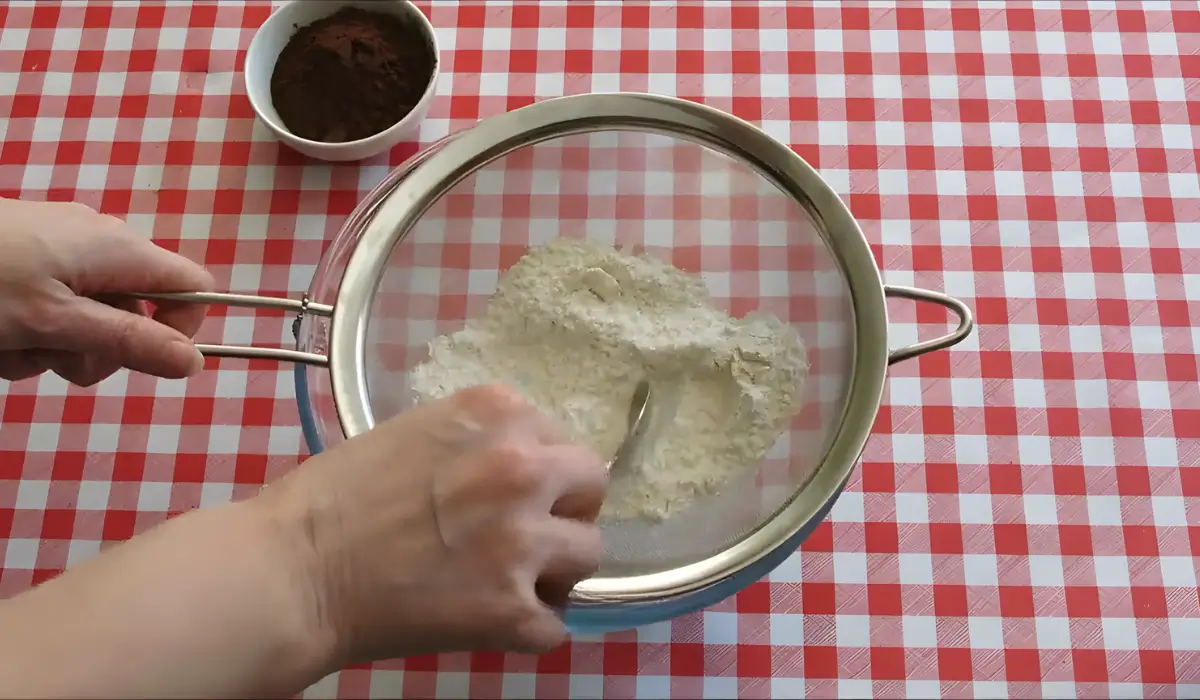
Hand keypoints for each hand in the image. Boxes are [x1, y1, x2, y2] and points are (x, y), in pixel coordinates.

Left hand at [0, 197, 213, 385]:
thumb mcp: (57, 323)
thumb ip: (129, 343)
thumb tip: (196, 362)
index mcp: (119, 250)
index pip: (193, 288)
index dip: (182, 330)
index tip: (145, 361)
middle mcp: (99, 245)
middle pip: (136, 315)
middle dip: (98, 351)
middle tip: (57, 356)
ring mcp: (61, 252)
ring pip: (89, 322)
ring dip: (55, 349)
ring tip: (12, 344)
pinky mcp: (28, 260)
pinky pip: (54, 309)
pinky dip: (29, 333)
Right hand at [261, 384, 607, 663]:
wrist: (292, 570)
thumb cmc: (334, 497)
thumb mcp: (418, 431)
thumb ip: (481, 440)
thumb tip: (527, 463)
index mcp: (498, 413)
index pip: (561, 438)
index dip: (539, 470)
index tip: (509, 493)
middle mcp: (522, 467)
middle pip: (592, 486)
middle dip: (563, 510)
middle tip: (523, 533)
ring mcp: (522, 540)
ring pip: (589, 555)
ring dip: (554, 570)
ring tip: (505, 579)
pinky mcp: (512, 609)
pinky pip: (556, 625)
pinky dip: (525, 629)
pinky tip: (485, 619)